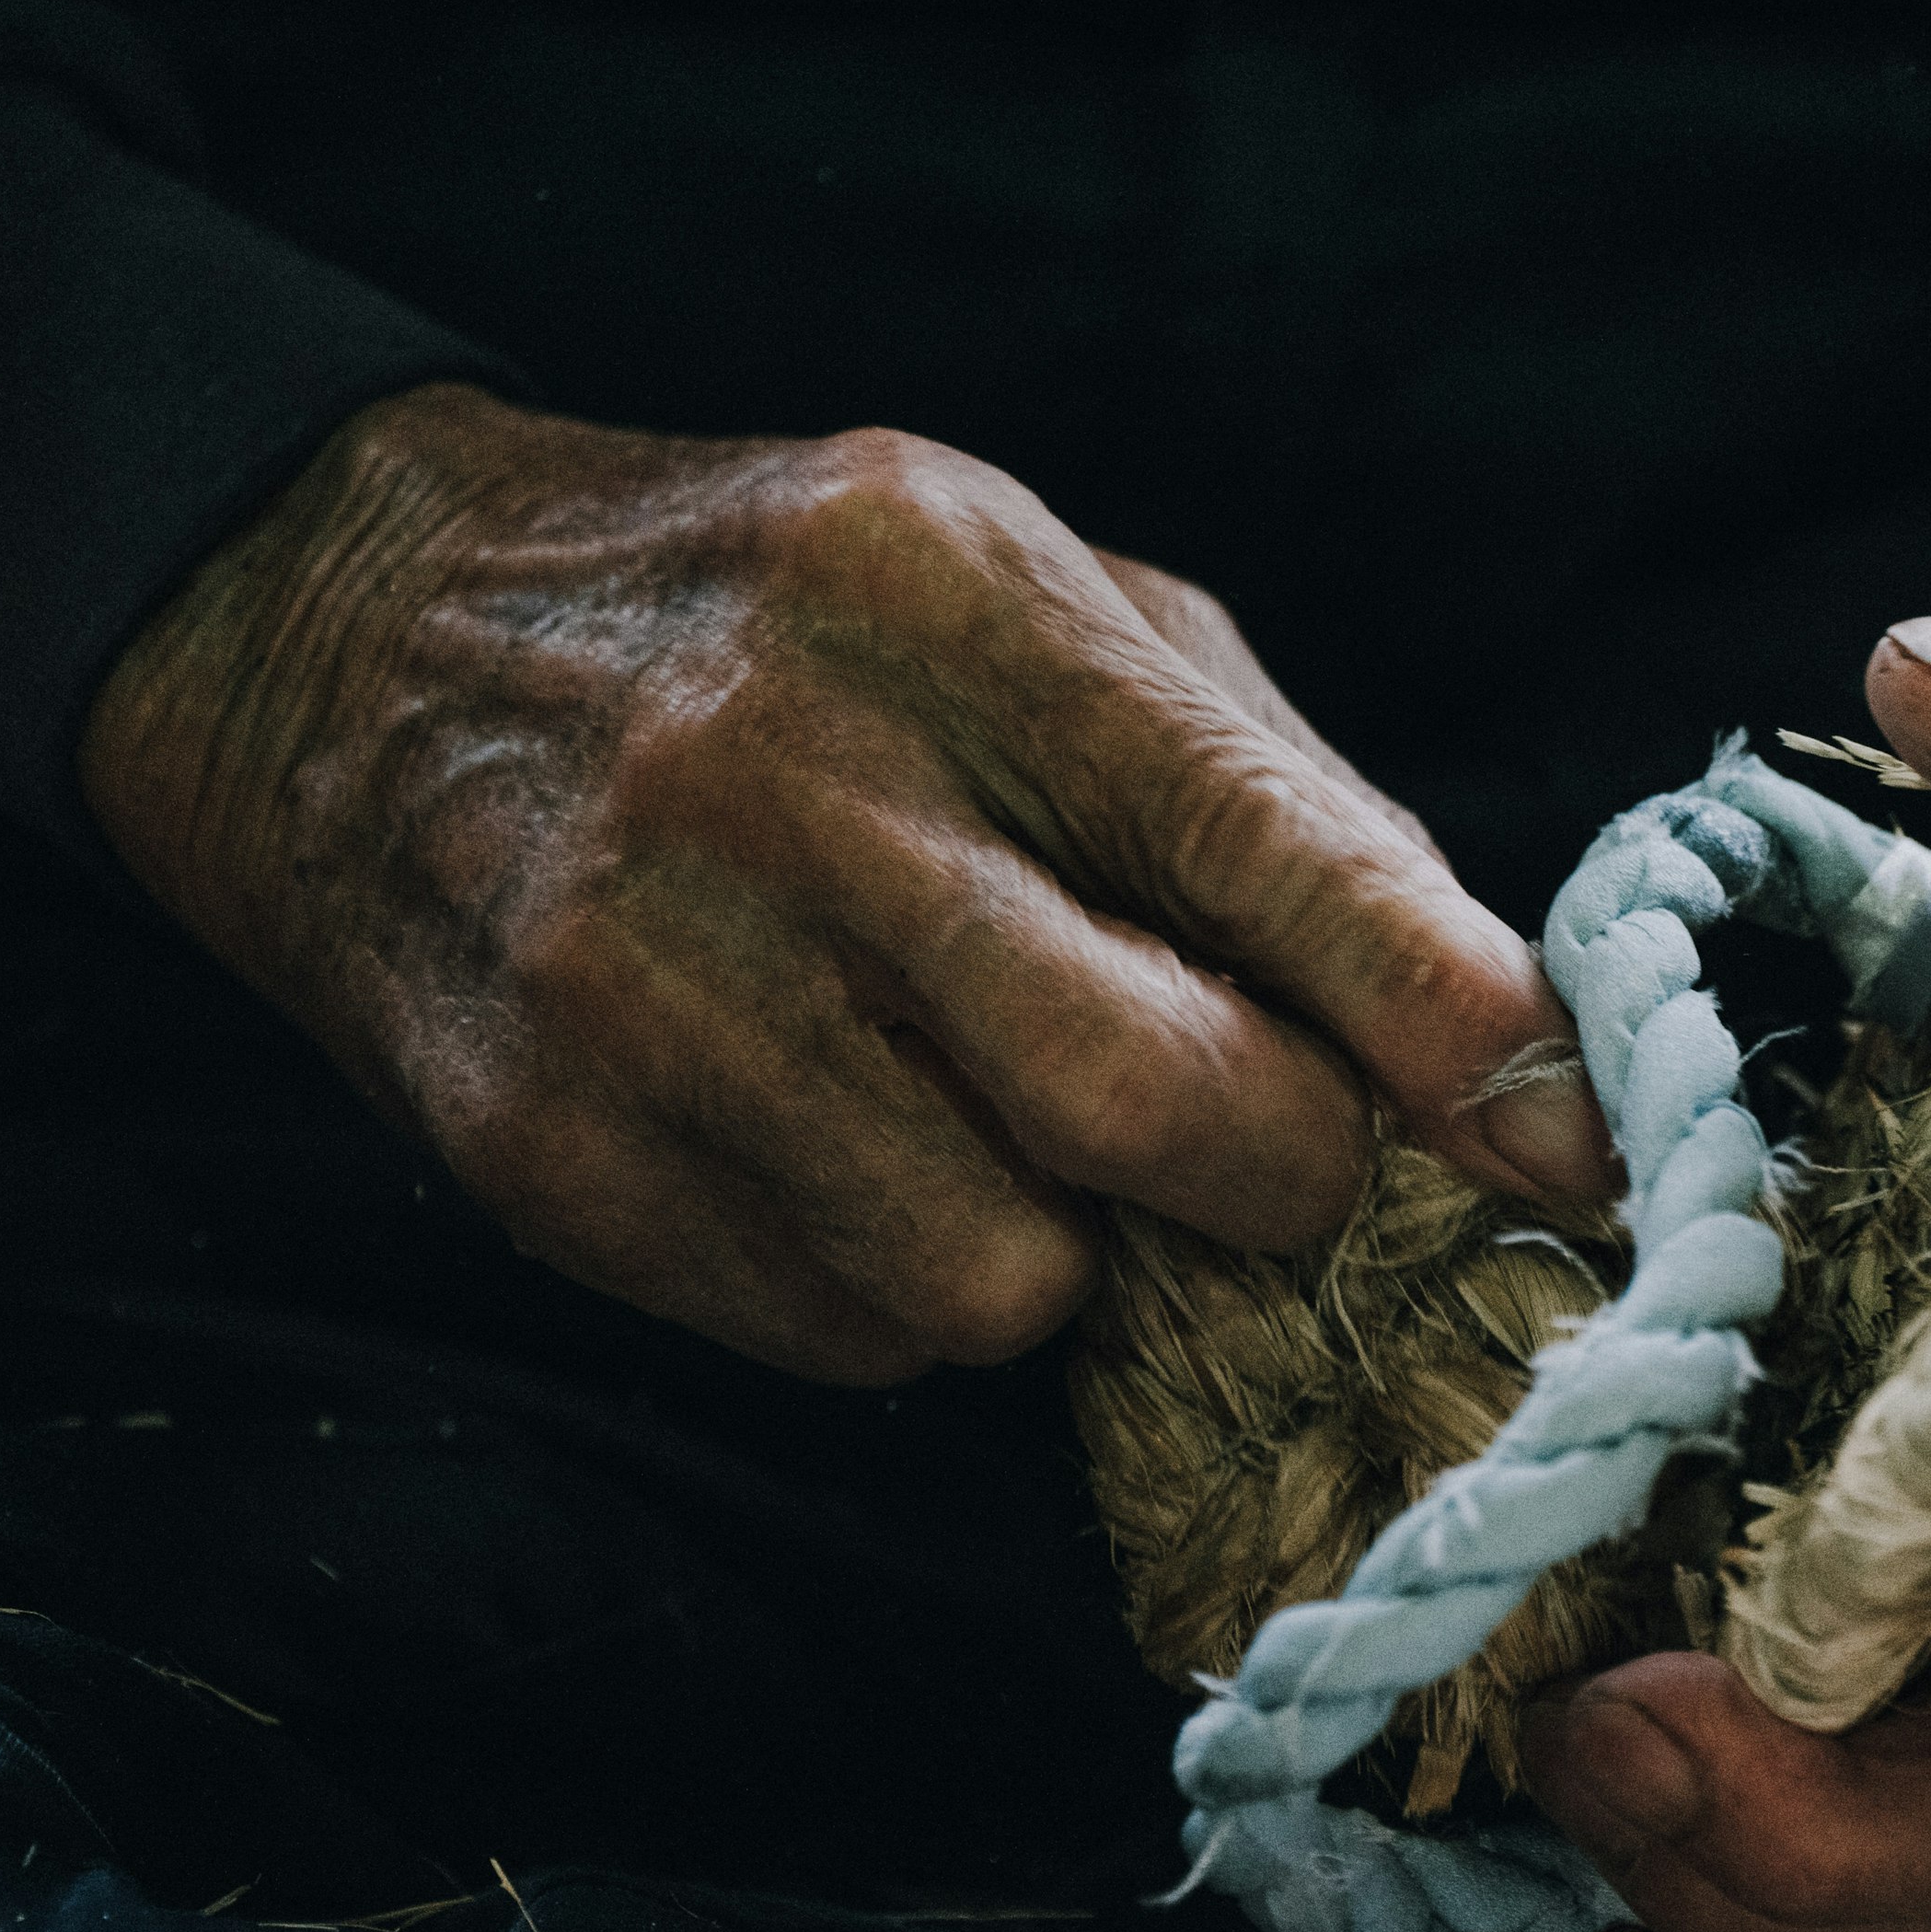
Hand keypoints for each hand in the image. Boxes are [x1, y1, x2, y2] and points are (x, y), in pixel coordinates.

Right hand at [82, 386, 1614, 1384]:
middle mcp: (786, 779)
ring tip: (984, 1122)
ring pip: (1002, 1272)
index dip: (1443, 1019)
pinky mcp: (548, 1151)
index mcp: (945, 595)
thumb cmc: (777, 630)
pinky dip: (903, 1287)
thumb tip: (1491, 1035)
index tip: (1575, 1144)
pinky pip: (846, 1336)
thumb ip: (1263, 792)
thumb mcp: (1028, 602)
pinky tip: (835, 1150)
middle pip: (1150, 1097)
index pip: (1253, 839)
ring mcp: (645, 979)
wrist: (355, 653)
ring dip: (1066, 1251)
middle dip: (1274, 1176)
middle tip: (1263, 1152)